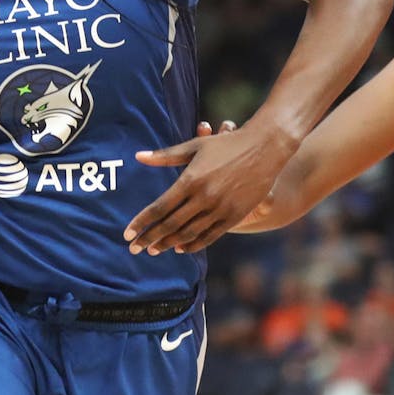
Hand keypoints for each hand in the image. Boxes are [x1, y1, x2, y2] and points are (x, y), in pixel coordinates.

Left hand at [125, 119, 290, 254]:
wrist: (265, 148)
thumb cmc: (227, 144)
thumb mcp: (195, 146)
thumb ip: (165, 156)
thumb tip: (139, 157)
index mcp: (191, 179)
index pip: (160, 207)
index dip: (142, 222)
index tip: (128, 233)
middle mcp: (204, 197)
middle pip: (171, 224)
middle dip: (150, 238)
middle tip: (135, 248)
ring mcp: (221, 208)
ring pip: (189, 233)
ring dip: (168, 243)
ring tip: (153, 250)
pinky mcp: (235, 214)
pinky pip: (210, 235)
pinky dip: (193, 244)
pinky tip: (180, 248)